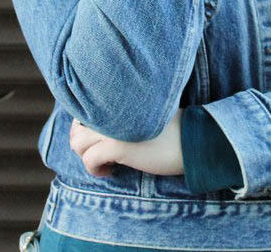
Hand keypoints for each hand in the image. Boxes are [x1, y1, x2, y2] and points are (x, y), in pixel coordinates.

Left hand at [69, 109, 184, 177]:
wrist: (194, 141)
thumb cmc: (174, 130)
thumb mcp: (147, 113)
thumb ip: (126, 113)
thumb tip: (105, 123)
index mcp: (119, 99)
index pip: (86, 108)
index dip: (87, 126)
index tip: (100, 139)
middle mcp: (112, 110)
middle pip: (76, 125)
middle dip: (83, 143)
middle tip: (99, 153)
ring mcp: (113, 127)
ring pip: (77, 142)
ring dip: (86, 156)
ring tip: (105, 162)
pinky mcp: (117, 146)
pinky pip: (89, 160)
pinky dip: (95, 170)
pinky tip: (111, 172)